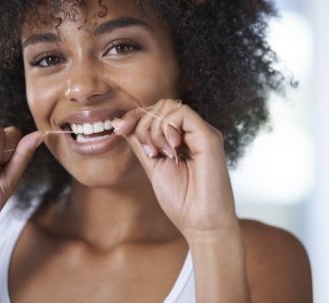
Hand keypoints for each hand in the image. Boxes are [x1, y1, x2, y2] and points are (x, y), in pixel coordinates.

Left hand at [112, 99, 238, 241]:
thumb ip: (141, 143)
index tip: (118, 129)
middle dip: (143, 123)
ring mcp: (203, 133)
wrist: (201, 224)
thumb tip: (123, 124)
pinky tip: (171, 150)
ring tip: (160, 154)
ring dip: (154, 129)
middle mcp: (194, 132)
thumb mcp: (152, 166)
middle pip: (161, 105)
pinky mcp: (209, 137)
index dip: (134, 116)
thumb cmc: (182, 200)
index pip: (157, 112)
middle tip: (148, 152)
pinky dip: (167, 128)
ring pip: (170, 106)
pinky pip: (182, 114)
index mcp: (182, 138)